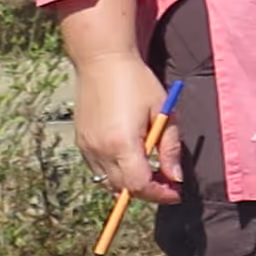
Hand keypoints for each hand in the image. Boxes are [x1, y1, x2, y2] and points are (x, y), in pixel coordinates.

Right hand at [70, 53, 178, 205]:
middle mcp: (100, 150)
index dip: (159, 194)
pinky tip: (131, 159)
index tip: (175, 192)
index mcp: (122, 143)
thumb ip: (170, 147)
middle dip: (147, 191)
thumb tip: (175, 177)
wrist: (102, 61)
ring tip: (151, 171)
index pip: (138, 185)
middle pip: (123, 188)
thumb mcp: (163, 112)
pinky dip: (115, 172)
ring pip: (108, 182)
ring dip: (130, 184)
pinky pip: (98, 169)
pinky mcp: (80, 142)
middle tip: (167, 183)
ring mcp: (86, 147)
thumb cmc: (137, 82)